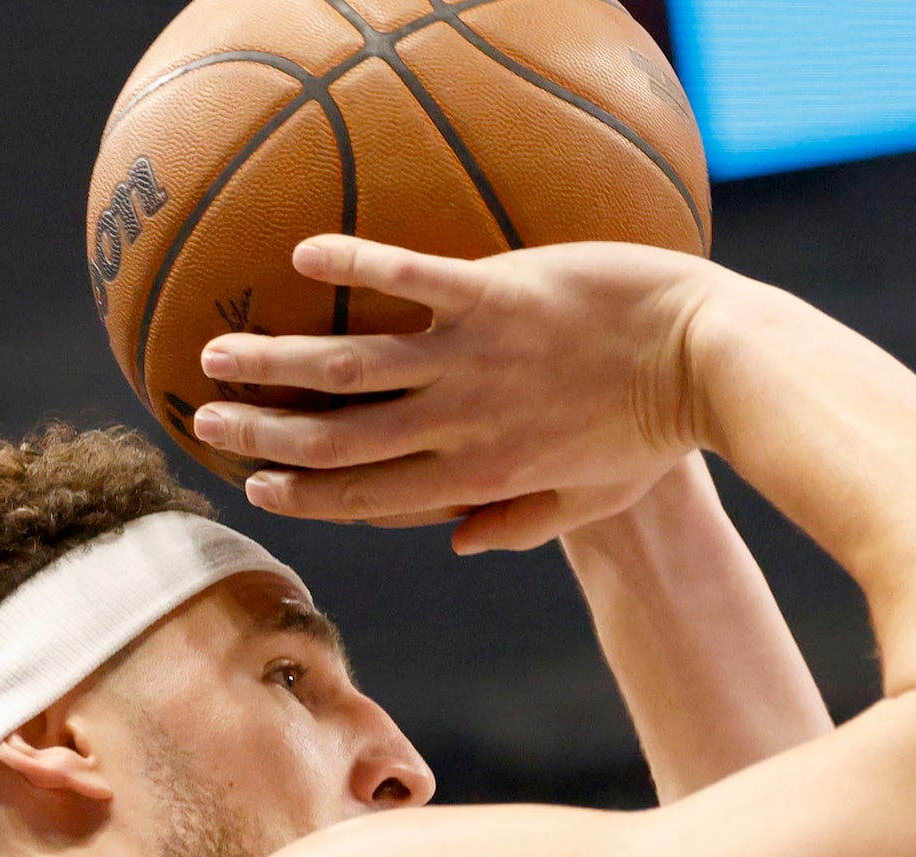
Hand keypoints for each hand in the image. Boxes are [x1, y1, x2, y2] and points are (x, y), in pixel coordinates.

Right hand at [190, 236, 725, 553]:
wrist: (709, 360)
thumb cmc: (659, 433)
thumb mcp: (592, 501)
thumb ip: (521, 523)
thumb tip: (456, 543)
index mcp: (479, 478)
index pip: (372, 496)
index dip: (310, 495)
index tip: (259, 484)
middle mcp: (462, 426)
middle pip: (338, 441)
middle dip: (265, 436)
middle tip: (207, 422)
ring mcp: (476, 361)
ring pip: (350, 369)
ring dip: (276, 363)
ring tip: (217, 351)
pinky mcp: (498, 296)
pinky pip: (411, 279)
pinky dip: (356, 266)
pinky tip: (303, 254)